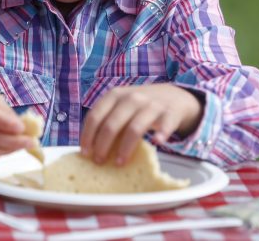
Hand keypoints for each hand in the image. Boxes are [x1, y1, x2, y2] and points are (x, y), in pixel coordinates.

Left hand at [80, 83, 202, 165]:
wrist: (173, 95)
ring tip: (120, 163)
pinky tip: (156, 143)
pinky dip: (160, 135)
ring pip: (134, 128)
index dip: (88, 135)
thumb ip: (108, 120)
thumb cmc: (140, 105)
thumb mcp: (121, 105)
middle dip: (103, 145)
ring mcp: (150, 105)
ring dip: (125, 148)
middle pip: (112, 124)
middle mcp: (131, 98)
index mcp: (114, 95)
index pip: (95, 116)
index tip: (85, 153)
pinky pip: (164, 126)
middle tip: (99, 161)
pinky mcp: (169, 113)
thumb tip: (91, 149)